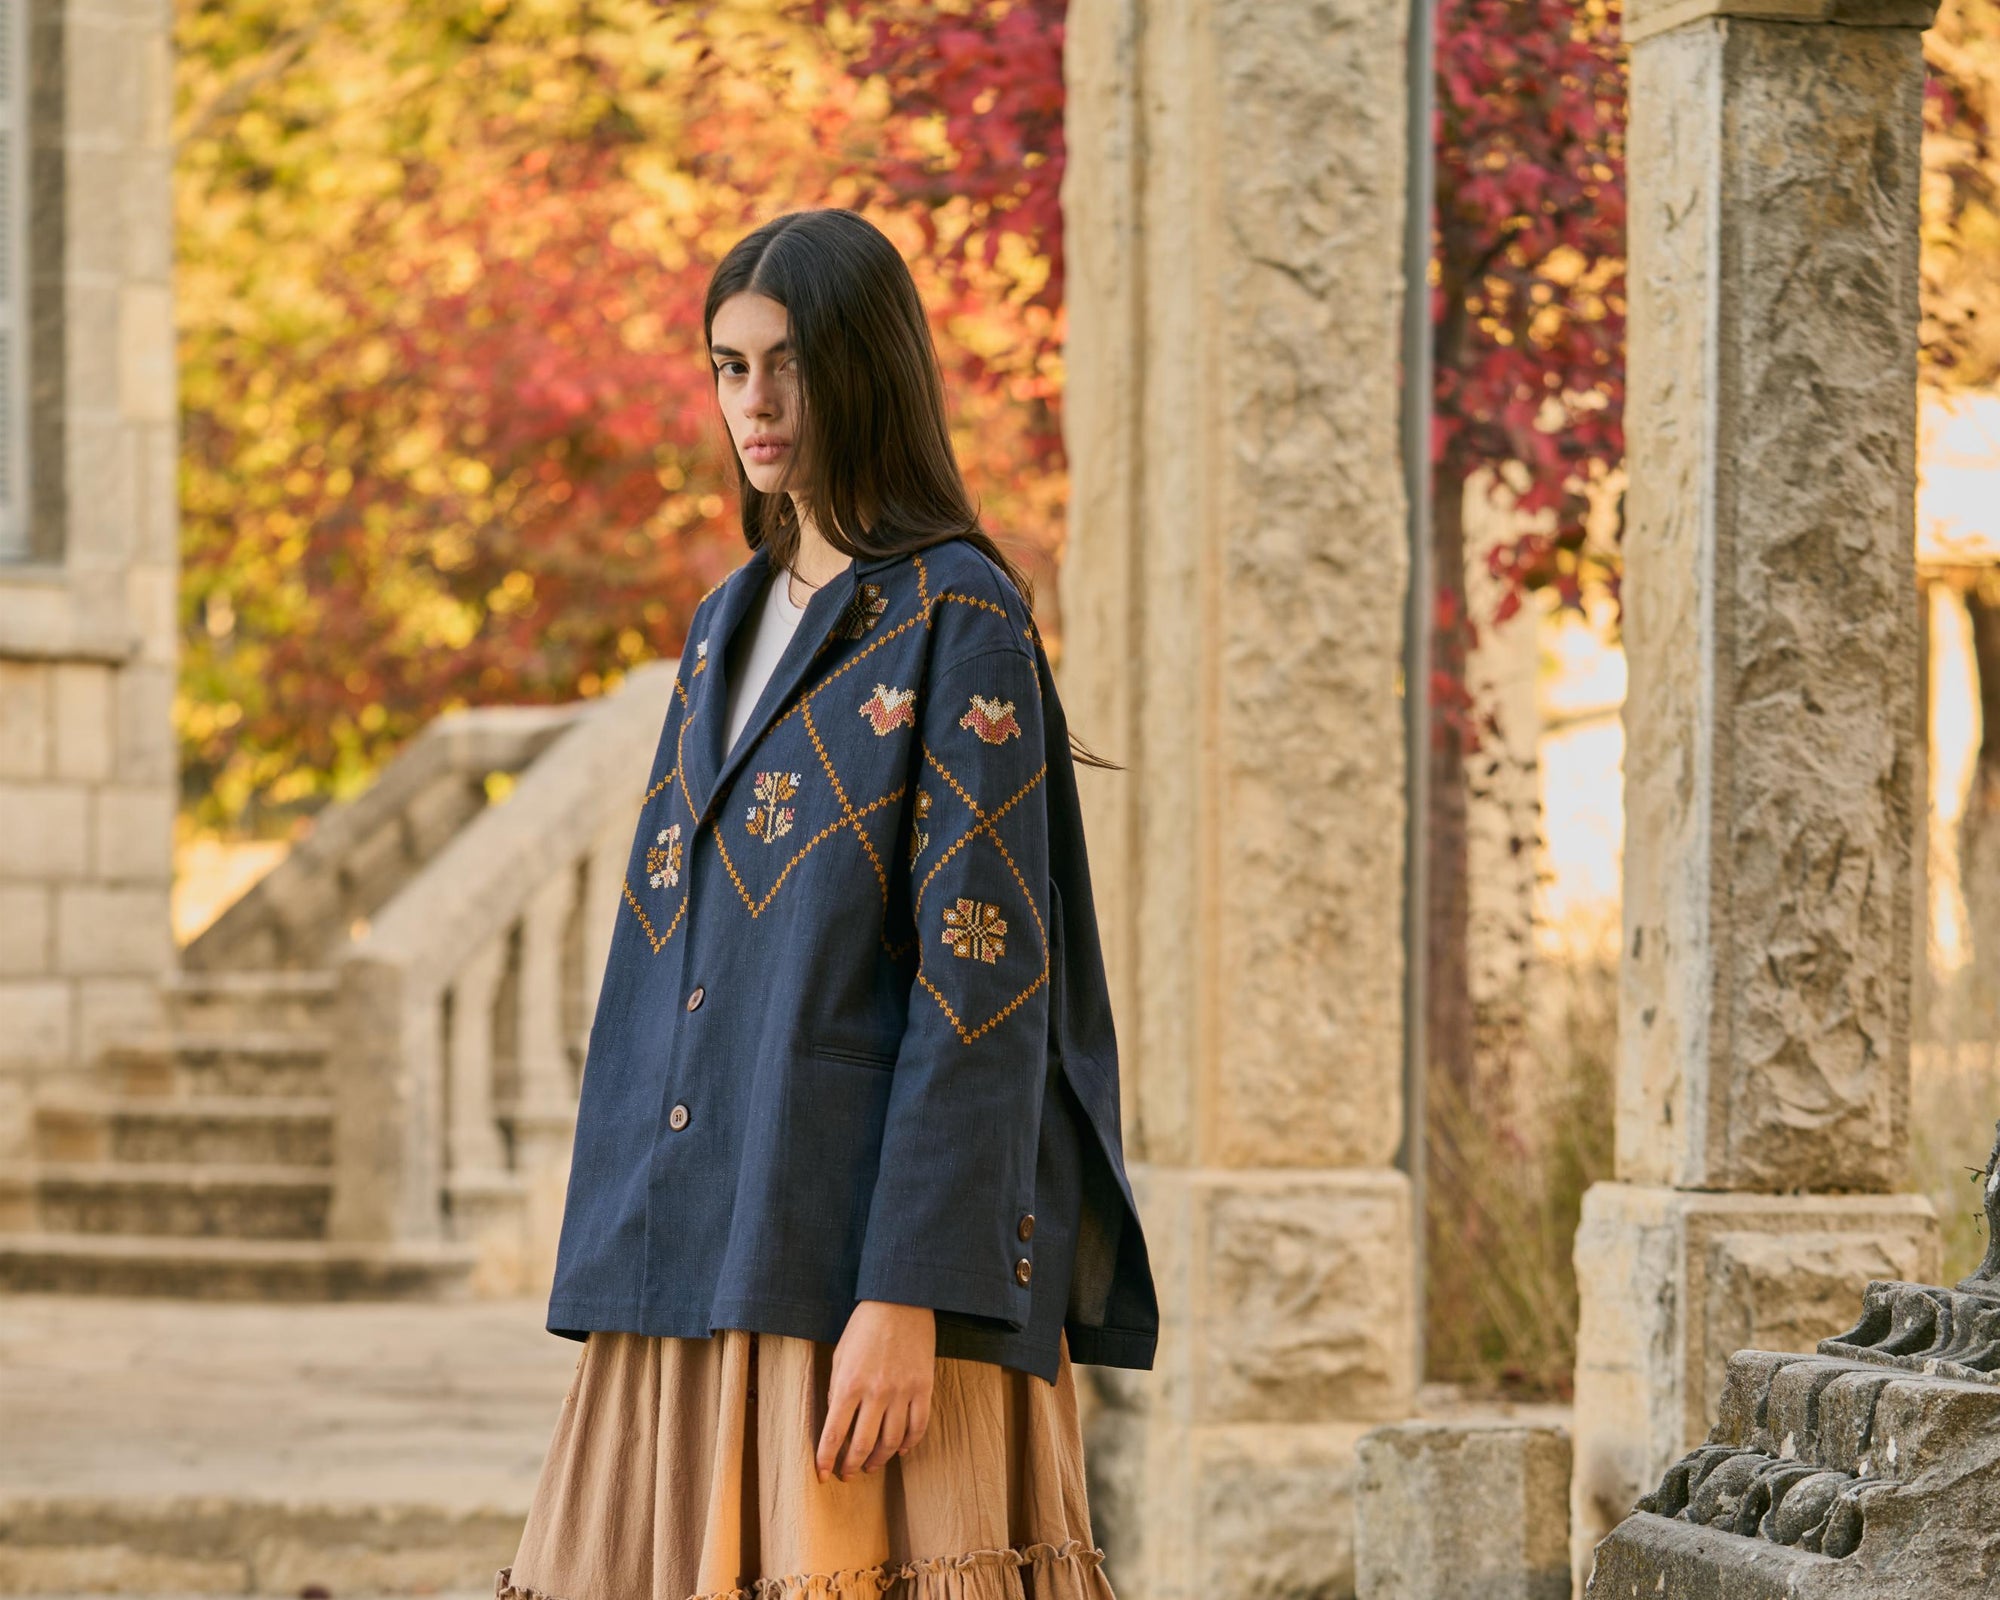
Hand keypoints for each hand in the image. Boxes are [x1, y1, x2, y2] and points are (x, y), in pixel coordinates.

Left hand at [815, 1299, 935, 1480]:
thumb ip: (838, 1390)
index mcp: (849, 1383)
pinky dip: (909, 1444)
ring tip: (871, 1466)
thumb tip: (839, 1422)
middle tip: (848, 1475)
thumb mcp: (840, 1355)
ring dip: (879, 1459)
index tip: (822, 1474)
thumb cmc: (864, 1326)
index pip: (834, 1433)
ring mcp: (902, 1391)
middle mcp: (876, 1392)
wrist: (900, 1301)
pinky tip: (901, 1450)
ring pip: (891, 1441)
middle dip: (852, 1466)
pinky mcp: (923, 1388)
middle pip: (863, 1444)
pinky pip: (918, 1426)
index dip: (826, 1459)